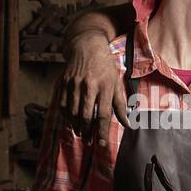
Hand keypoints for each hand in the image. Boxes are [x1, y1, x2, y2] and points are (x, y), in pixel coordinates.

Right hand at [60, 31, 129, 145]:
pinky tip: (71, 120)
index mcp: (105, 86)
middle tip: (89, 141)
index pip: (103, 114)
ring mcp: (74, 84)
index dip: (101, 131)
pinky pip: (63, 104)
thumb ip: (121, 104)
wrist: (87, 46)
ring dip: (76, 126)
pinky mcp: (64, 82)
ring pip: (73, 112)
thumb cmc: (105, 66)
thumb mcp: (116, 82)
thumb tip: (127, 124)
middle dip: (87, 132)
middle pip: (86, 115)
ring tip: (80, 133)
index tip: (101, 144)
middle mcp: (89, 85)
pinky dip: (66, 115)